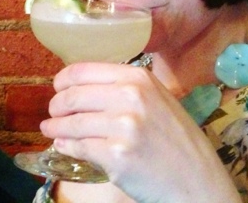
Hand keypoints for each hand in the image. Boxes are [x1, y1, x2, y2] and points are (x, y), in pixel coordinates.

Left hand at [40, 62, 240, 202]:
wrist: (196, 177)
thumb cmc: (176, 137)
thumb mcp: (157, 99)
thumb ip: (125, 88)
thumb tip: (82, 88)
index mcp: (138, 78)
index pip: (84, 70)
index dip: (63, 79)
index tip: (58, 87)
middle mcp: (130, 97)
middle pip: (73, 96)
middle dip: (56, 105)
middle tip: (53, 112)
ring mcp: (123, 127)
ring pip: (72, 123)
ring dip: (55, 128)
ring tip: (51, 129)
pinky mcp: (117, 157)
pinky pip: (79, 148)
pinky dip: (66, 147)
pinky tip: (63, 146)